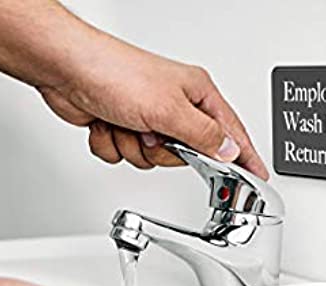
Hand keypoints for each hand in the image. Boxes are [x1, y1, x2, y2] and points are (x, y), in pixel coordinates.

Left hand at [37, 35, 268, 178]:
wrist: (66, 69)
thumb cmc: (115, 72)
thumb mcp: (169, 109)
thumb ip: (203, 135)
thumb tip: (229, 151)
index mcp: (195, 94)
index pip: (230, 132)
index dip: (244, 156)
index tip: (258, 176)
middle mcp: (173, 105)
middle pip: (186, 154)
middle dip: (163, 151)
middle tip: (153, 135)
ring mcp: (146, 117)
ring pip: (152, 159)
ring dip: (134, 147)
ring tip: (127, 124)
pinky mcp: (122, 126)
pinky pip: (125, 156)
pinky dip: (113, 145)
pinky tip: (109, 125)